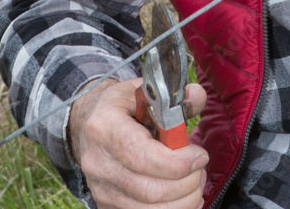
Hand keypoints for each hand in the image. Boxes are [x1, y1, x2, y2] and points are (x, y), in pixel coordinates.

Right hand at [69, 78, 207, 208]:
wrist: (89, 124)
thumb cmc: (120, 107)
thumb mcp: (143, 91)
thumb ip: (174, 98)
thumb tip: (197, 95)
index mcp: (104, 127)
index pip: (141, 156)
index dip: (177, 162)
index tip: (199, 155)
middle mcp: (97, 162)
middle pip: (149, 190)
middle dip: (186, 183)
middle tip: (200, 169)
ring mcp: (100, 189)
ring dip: (183, 201)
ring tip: (195, 182)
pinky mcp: (106, 206)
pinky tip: (184, 198)